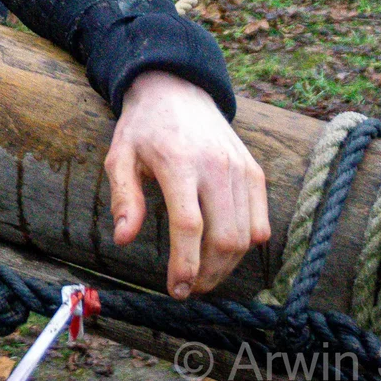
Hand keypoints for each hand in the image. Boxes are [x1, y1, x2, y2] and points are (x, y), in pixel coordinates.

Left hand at [104, 70, 270, 298]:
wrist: (177, 90)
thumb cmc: (143, 128)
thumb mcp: (120, 156)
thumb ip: (124, 198)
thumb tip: (123, 238)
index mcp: (179, 163)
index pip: (189, 226)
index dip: (185, 264)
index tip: (176, 289)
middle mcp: (216, 167)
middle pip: (224, 238)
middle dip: (207, 274)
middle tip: (188, 288)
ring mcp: (240, 170)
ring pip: (245, 236)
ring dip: (226, 267)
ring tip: (203, 276)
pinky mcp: (254, 172)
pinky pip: (260, 222)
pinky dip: (246, 246)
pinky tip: (224, 252)